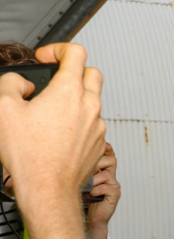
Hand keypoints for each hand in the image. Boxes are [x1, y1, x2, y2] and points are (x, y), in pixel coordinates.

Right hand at [0, 43, 104, 203]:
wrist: (47, 189)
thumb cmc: (29, 155)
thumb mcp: (2, 109)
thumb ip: (12, 84)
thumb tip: (24, 84)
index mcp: (69, 92)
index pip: (76, 52)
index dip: (58, 49)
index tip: (45, 58)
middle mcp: (90, 106)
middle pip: (92, 73)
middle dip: (74, 71)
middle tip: (54, 80)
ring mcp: (97, 126)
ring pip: (93, 101)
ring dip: (75, 99)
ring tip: (50, 113)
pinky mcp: (99, 144)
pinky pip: (92, 124)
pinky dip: (79, 121)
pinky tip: (58, 134)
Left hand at [85, 142, 120, 238]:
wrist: (89, 219)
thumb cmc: (82, 200)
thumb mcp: (79, 181)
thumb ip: (79, 170)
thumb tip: (67, 157)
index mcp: (104, 171)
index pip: (108, 155)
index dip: (105, 149)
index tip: (99, 145)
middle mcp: (111, 177)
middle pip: (110, 160)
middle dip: (96, 163)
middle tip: (86, 171)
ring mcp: (114, 185)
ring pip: (106, 174)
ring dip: (93, 180)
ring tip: (86, 187)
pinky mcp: (115, 195)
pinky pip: (106, 187)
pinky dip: (96, 190)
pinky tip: (91, 195)